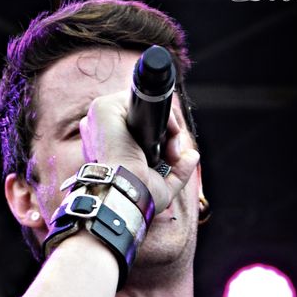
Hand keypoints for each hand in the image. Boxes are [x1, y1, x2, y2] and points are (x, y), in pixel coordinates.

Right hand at [79, 92, 199, 214]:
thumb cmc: (139, 197)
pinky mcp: (104, 108)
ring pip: (146, 106)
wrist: (128, 195)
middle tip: (173, 154)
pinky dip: (160, 114)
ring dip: (166, 125)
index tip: (172, 154)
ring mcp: (103, 116)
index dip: (162, 137)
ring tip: (168, 150)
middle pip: (147, 114)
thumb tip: (193, 155)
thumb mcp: (163, 186)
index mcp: (115, 144)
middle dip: (168, 131)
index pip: (143, 126)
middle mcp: (107, 128)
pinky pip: (141, 99)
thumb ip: (179, 170)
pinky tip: (161, 135)